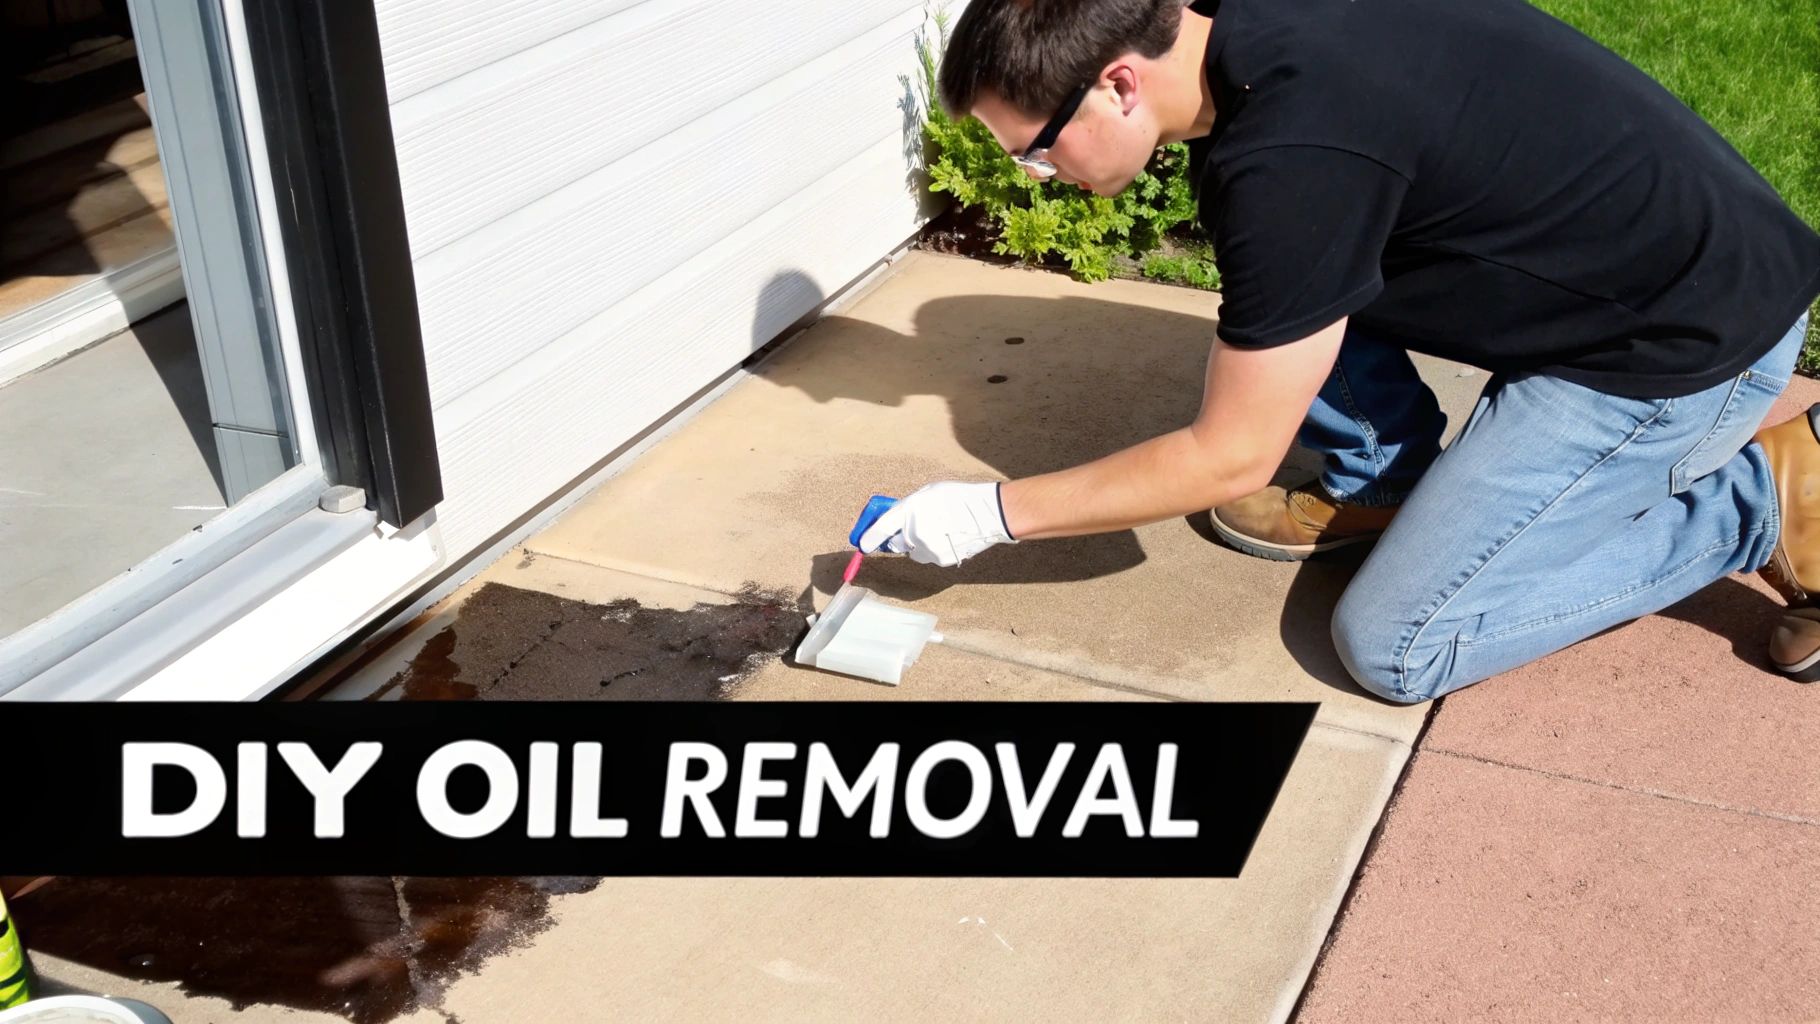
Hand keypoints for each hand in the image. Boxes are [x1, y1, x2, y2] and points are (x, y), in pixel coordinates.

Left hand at [858, 481, 1016, 566]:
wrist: (988, 513)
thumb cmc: (958, 498)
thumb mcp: (928, 493)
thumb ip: (909, 508)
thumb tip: (894, 521)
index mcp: (910, 509)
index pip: (882, 527)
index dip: (869, 537)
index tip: (862, 545)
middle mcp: (915, 531)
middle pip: (896, 543)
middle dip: (898, 538)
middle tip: (913, 528)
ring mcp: (927, 547)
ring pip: (912, 551)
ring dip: (917, 544)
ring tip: (938, 529)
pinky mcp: (939, 559)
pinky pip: (928, 556)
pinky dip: (932, 549)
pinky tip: (947, 537)